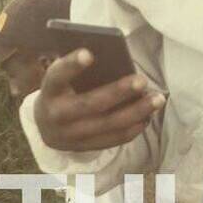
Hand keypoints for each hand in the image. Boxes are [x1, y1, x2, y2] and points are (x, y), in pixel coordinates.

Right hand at [34, 48, 166, 151]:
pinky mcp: (84, 148)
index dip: (71, 66)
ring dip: (136, 112)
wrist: (45, 125)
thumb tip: (115, 57)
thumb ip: (81, 70)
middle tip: (142, 80)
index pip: (56, 76)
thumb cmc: (64, 90)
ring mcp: (69, 136)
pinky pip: (112, 140)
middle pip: (90, 105)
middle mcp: (56, 115)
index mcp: (49, 91)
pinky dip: (133, 128)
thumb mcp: (63, 79)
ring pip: (107, 125)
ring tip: (157, 99)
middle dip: (119, 92)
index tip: (89, 53)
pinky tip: (148, 116)